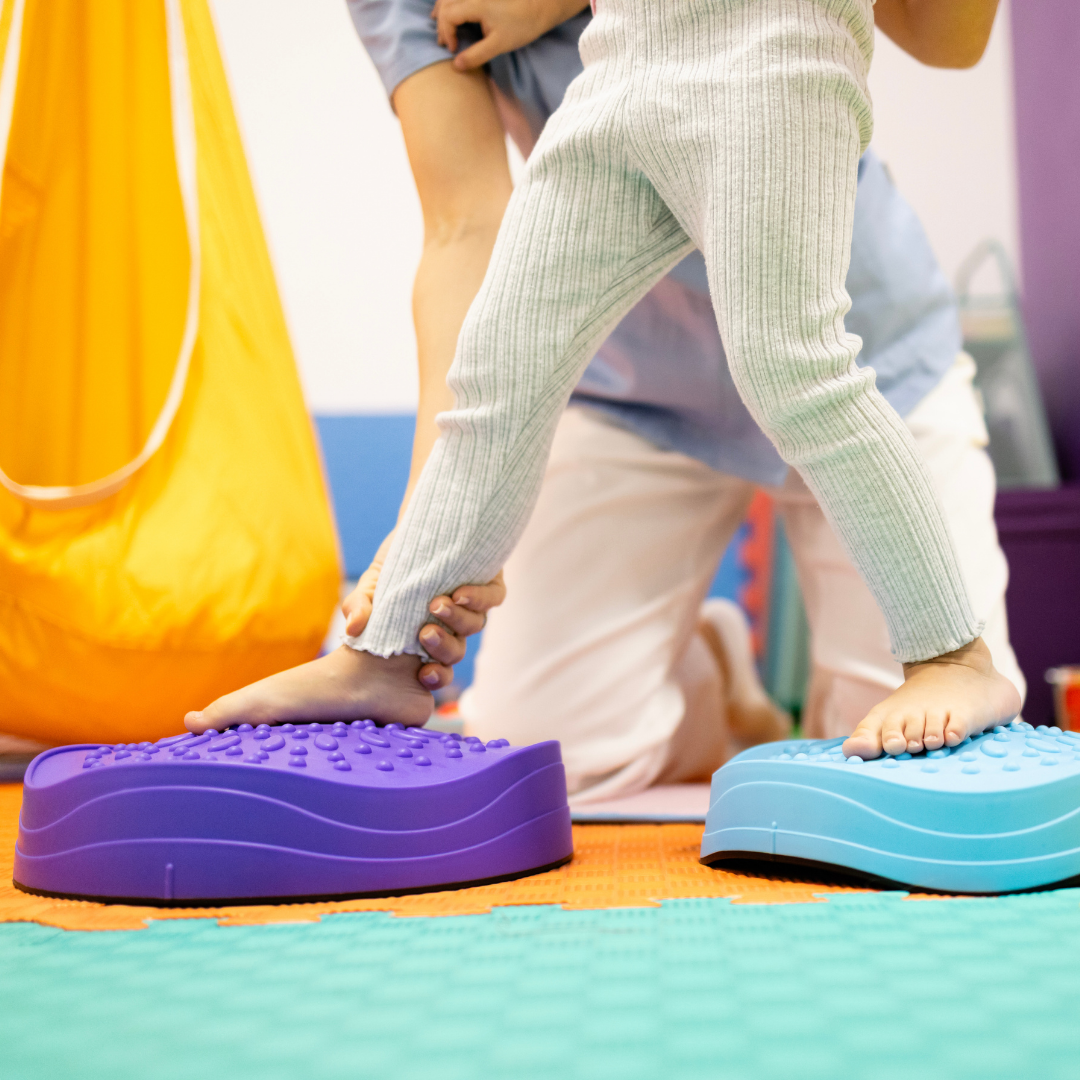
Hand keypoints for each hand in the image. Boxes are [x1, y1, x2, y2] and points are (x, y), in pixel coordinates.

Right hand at [342, 531, 506, 690]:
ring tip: (437, 605)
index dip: (436, 677)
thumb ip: (358, 607)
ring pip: (474, 625)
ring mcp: (473, 607)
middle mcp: (453, 627)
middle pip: (456, 652)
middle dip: (443, 648)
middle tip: (425, 633)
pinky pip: (492, 598)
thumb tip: (353, 629)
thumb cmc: (393, 564)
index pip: (438, 669)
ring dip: (457, 619)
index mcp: (427, 638)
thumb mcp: (370, 585)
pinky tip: (460, 593)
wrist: (419, 527)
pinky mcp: (489, 584)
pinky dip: (479, 598)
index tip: (424, 674)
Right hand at [432, 0, 588, 70]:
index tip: (453, 49)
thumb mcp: (499, 45)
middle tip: (445, 43)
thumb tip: (456, 66)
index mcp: (475, 4)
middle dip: (441, 24)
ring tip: (442, 28)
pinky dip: (450, 4)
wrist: (540, 6)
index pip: (447, 16)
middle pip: (444, 4)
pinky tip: (451, 14)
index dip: (446, 33)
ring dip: (442, 11)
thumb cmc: (522, 25)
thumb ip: (476, 55)